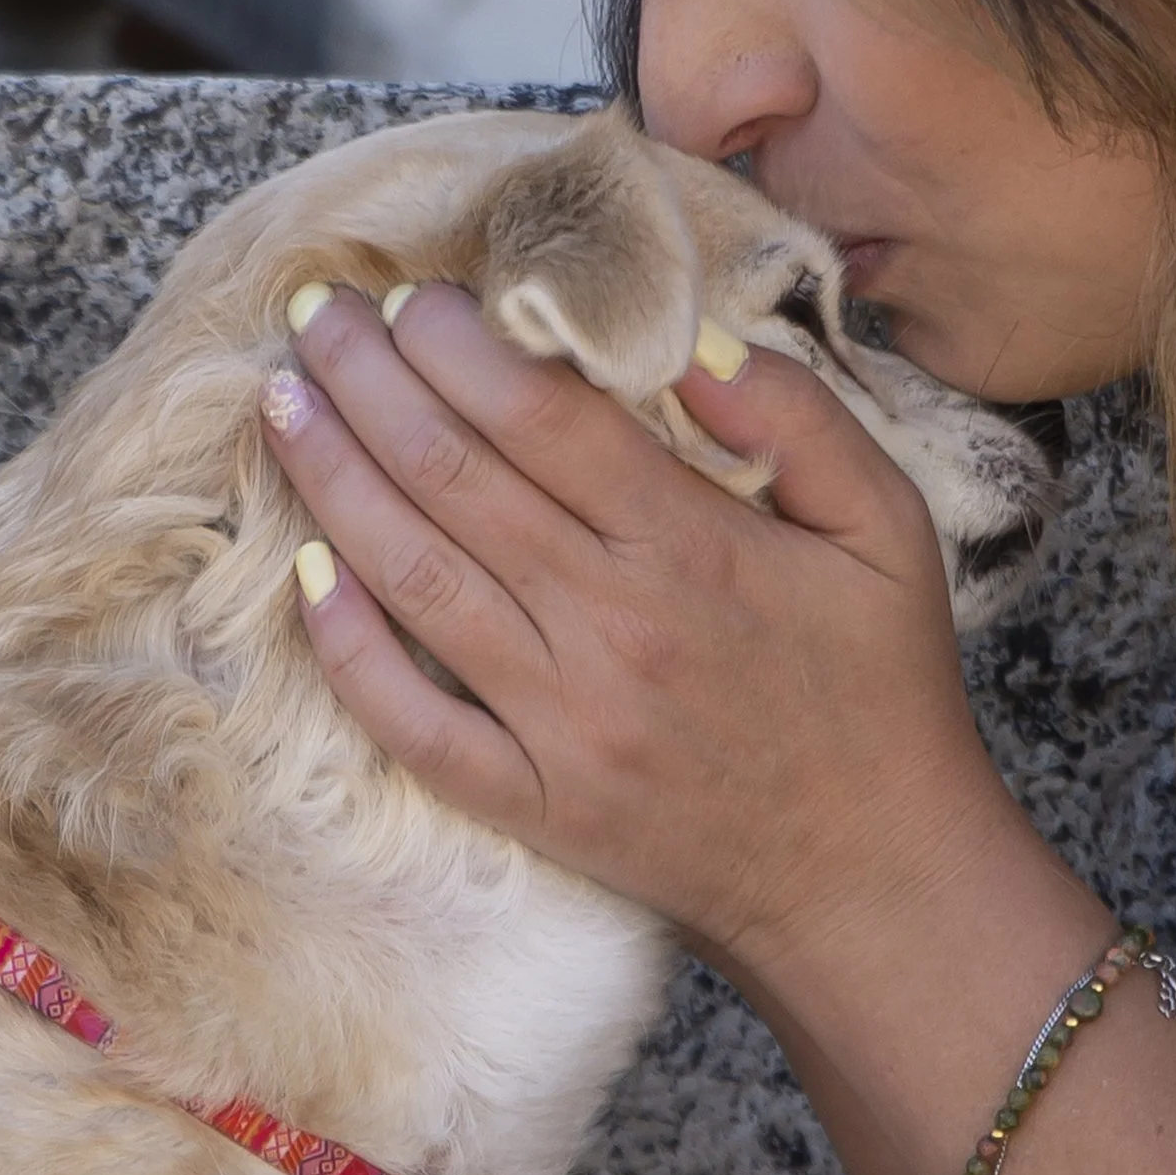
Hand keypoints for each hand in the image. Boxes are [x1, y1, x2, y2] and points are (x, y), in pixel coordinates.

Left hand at [257, 284, 1044, 985]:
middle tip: (315, 316)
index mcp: (692, 547)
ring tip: (284, 403)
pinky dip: (350, 651)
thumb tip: (690, 344)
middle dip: (370, 382)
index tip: (412, 297)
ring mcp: (560, 722)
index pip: (540, 417)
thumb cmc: (881, 693)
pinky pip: (414, 724)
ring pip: (415, 577)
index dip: (459, 345)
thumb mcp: (891, 531)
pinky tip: (307, 576)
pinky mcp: (533, 802)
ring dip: (335, 481)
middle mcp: (611, 626)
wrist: (873, 877)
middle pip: (455, 476)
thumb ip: (801, 420)